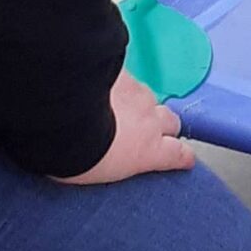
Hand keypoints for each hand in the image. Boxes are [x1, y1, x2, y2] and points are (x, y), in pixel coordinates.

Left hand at [58, 69, 191, 184]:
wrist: (65, 119)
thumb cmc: (75, 155)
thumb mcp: (98, 175)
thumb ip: (114, 165)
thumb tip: (105, 164)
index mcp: (148, 151)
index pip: (177, 154)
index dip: (182, 156)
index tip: (185, 159)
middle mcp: (150, 120)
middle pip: (171, 122)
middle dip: (163, 126)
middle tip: (144, 133)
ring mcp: (138, 94)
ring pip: (147, 100)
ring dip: (136, 106)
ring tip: (115, 111)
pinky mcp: (122, 75)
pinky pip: (126, 81)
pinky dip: (118, 88)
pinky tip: (100, 92)